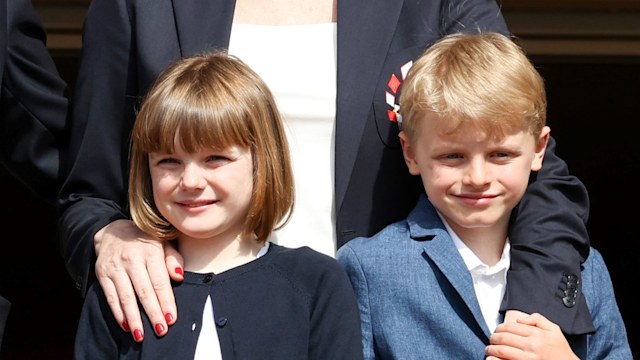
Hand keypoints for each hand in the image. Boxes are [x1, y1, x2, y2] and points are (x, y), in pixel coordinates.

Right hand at [94, 219, 184, 341]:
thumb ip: (173, 259)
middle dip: (153, 313)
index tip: (171, 318)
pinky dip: (118, 312)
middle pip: (144, 291)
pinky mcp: (102, 274)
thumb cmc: (145, 241)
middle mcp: (132, 259)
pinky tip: (126, 325)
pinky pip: (111, 296)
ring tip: (141, 335)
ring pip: (126, 297)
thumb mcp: (163, 243)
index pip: (160, 281)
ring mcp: (116, 267)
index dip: (166, 301)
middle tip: (161, 330)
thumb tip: (179, 276)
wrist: (113, 231)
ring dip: (134, 318)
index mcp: (151, 251)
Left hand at [486, 312, 578, 359]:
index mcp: (537, 334)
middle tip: (491, 340)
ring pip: (502, 351)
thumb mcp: (555, 330)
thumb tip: (519, 319)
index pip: (510, 327)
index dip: (499, 328)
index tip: (496, 330)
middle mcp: (532, 346)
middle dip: (493, 338)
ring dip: (491, 349)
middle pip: (504, 338)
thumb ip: (538, 319)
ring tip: (489, 349)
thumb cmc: (561, 350)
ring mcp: (528, 358)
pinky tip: (491, 358)